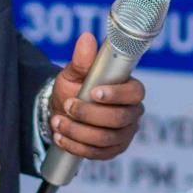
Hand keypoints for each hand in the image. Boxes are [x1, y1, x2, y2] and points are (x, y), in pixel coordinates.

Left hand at [47, 32, 144, 160]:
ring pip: (106, 138)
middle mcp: (132, 112)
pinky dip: (76, 146)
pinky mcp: (113, 150)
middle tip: (68, 105)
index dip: (116, 94)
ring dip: (78, 131)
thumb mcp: (74, 73)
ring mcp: (125, 134)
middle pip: (119, 118)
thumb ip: (82, 60)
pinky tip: (62, 137)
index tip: (94, 92)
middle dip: (89, 114)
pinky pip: (98, 153)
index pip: (135, 92)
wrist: (66, 112)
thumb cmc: (75, 88)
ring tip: (58, 122)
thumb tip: (86, 39)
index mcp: (129, 89)